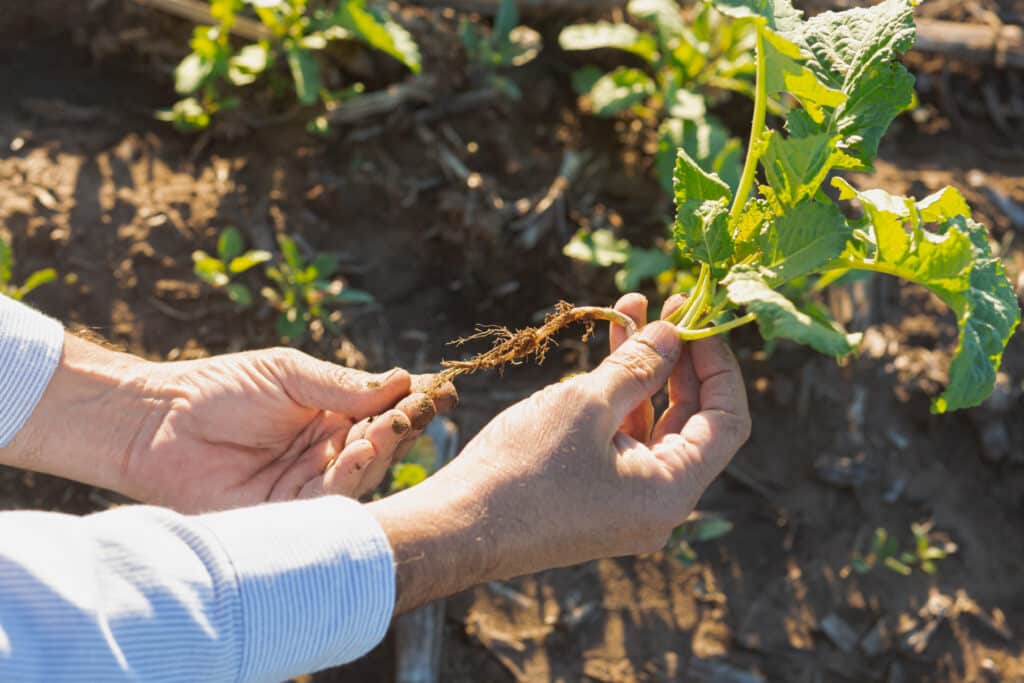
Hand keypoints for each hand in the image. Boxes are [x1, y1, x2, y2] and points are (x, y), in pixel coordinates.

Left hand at [5, 336, 455, 512]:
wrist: (157, 421)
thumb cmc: (219, 388)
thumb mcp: (288, 373)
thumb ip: (341, 385)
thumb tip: (401, 380)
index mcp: (332, 417)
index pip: (383, 412)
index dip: (411, 404)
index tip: (439, 391)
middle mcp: (327, 453)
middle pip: (380, 446)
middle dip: (399, 430)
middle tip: (411, 413)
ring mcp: (308, 485)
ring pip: (360, 477)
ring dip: (376, 455)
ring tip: (381, 434)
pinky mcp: (285, 515)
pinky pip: (327, 503)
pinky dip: (347, 481)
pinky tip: (356, 457)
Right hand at [369, 293, 749, 612]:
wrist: (456, 527)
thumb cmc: (521, 470)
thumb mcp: (585, 405)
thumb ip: (638, 365)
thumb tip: (674, 332)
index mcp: (671, 492)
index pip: (727, 421)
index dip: (719, 364)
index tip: (699, 318)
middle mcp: (659, 503)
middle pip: (691, 419)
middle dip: (678, 358)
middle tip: (669, 304)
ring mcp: (627, 502)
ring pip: (652, 423)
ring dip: (642, 369)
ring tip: (630, 309)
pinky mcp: (598, 495)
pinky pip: (622, 439)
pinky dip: (617, 397)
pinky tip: (606, 351)